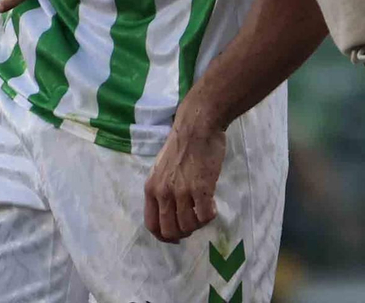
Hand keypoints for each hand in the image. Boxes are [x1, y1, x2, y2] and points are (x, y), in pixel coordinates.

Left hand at [144, 105, 225, 241]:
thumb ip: (162, 190)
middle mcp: (163, 193)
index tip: (176, 236)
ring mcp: (182, 191)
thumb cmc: (181, 145)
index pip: (152, 225)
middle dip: (184, 232)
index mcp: (151, 188)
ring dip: (199, 223)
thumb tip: (171, 213)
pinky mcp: (201, 189)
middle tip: (194, 221)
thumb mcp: (161, 169)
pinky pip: (206, 216)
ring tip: (204, 209)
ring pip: (189, 226)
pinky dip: (211, 215)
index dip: (164, 236)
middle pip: (170, 230)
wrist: (197, 126)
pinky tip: (213, 203)